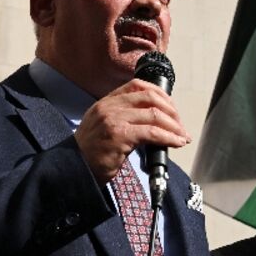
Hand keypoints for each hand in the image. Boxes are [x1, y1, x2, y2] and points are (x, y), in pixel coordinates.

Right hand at [75, 79, 191, 183]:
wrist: (74, 169)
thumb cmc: (92, 153)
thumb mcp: (104, 126)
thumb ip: (124, 117)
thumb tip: (156, 119)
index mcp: (106, 102)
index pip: (138, 85)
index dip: (160, 95)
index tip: (172, 109)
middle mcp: (109, 106)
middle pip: (150, 97)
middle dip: (171, 110)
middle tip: (180, 126)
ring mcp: (113, 119)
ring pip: (154, 114)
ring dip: (174, 126)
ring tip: (182, 137)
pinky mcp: (119, 135)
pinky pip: (152, 133)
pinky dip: (169, 138)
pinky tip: (176, 143)